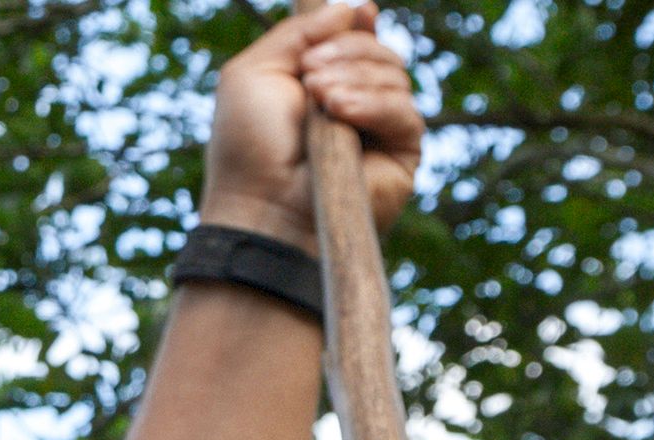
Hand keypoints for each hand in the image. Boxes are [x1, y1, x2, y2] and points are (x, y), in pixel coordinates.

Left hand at [199, 3, 423, 254]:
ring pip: (395, 76)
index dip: (358, 24)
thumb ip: (297, 33)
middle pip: (378, 50)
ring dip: (352, 78)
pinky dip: (372, 104)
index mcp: (320, 81)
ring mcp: (380, 128)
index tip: (360, 12)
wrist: (262, 206)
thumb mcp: (255, 72)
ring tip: (318, 100)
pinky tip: (341, 112)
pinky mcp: (401, 155)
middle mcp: (354, 102)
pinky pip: (404, 112)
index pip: (357, 39)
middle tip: (310, 74)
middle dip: (346, 51)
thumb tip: (351, 8)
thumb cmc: (249, 146)